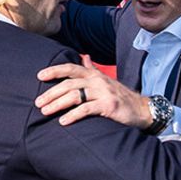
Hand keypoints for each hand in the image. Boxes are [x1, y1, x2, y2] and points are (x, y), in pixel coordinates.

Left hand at [35, 56, 152, 128]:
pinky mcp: (108, 106)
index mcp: (94, 75)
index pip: (70, 68)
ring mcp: (103, 92)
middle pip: (68, 84)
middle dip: (51, 93)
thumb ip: (92, 70)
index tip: (39, 76)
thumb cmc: (121, 97)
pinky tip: (63, 121)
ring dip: (57, 104)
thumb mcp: (105, 81)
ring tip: (45, 112)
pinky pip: (86, 109)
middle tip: (38, 103)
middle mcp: (97, 81)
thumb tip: (84, 58)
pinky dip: (73, 115)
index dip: (54, 71)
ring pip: (74, 95)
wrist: (142, 109)